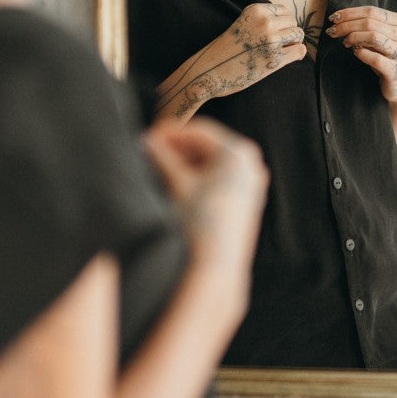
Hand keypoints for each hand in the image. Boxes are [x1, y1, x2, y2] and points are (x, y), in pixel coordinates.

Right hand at [143, 117, 268, 279]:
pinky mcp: (245, 200)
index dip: (171, 133)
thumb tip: (146, 141)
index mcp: (238, 153)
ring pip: (211, 163)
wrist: (217, 265)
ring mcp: (250, 182)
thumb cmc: (201, 221)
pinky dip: (197, 177)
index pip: (199, 132)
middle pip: (206, 146)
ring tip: (158, 168)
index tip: (148, 137)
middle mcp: (249, 164)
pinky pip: (218, 178)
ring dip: (184, 163)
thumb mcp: (178, 183)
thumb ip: (161, 158)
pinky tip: (175, 183)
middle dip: (177, 149)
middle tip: (150, 153)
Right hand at [157, 2, 305, 118]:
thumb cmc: (225, 50)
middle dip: (289, 32)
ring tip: (282, 50)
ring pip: (298, 34)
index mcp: (255, 11)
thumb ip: (262, 20)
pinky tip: (288, 58)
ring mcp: (271, 40)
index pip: (283, 10)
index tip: (276, 32)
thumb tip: (289, 23)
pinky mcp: (274, 59)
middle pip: (293, 21)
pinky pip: (299, 50)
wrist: (209, 71)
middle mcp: (264, 22)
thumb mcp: (242, 24)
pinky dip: (297, 54)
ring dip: (293, 42)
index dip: (283, 22)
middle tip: (279, 44)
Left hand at [326, 5, 396, 110]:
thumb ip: (368, 26)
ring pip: (373, 36)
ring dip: (353, 37)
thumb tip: (340, 19)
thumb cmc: (386, 59)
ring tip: (344, 43)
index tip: (333, 18)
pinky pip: (375, 58)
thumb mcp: (381, 39)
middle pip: (370, 22)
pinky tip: (355, 52)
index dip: (349, 13)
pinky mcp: (396, 70)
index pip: (372, 11)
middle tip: (332, 31)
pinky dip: (361, 53)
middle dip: (346, 25)